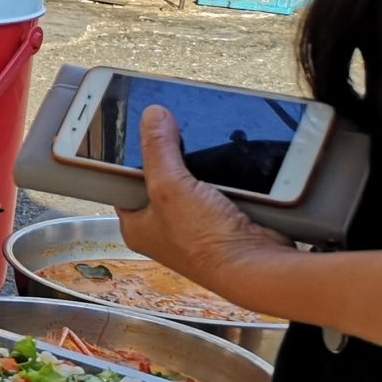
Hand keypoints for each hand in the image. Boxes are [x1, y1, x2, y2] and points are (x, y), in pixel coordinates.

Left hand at [114, 107, 285, 293]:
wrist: (258, 265)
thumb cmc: (205, 240)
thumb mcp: (169, 186)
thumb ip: (158, 150)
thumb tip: (152, 116)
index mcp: (137, 226)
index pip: (123, 185)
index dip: (127, 160)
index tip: (136, 134)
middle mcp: (164, 228)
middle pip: (161, 181)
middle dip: (171, 159)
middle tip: (175, 130)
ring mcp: (196, 226)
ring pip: (193, 183)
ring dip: (201, 167)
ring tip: (202, 141)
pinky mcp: (225, 221)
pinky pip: (220, 189)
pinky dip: (225, 177)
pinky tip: (228, 162)